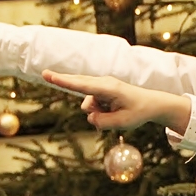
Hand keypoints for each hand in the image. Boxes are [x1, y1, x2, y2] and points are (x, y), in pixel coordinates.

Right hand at [40, 71, 191, 133]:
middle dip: (66, 84)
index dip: (64, 81)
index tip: (50, 76)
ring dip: (97, 113)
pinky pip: (93, 106)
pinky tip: (113, 113)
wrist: (152, 104)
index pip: (82, 85)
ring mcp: (102, 87)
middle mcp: (103, 84)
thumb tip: (89, 117)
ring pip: (88, 105)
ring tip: (116, 114)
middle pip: (80, 86)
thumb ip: (102, 122)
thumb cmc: (138, 112)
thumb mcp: (121, 122)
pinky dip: (100, 112)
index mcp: (109, 88)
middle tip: (44, 73)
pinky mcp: (101, 92)